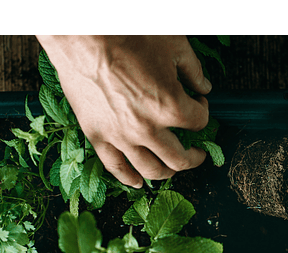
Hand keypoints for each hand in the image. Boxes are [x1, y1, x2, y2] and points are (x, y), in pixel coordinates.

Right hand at [36, 35, 211, 187]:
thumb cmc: (127, 34)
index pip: (199, 122)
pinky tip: (137, 183)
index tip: (198, 103)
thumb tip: (205, 87)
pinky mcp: (97, 136)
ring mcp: (121, 136)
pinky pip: (115, 168)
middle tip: (197, 153)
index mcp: (171, 107)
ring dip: (167, 172)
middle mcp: (148, 129)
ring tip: (172, 168)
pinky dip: (128, 179)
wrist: (81, 35)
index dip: (203, 112)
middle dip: (194, 157)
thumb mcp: (174, 45)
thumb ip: (194, 70)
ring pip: (151, 170)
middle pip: (180, 158)